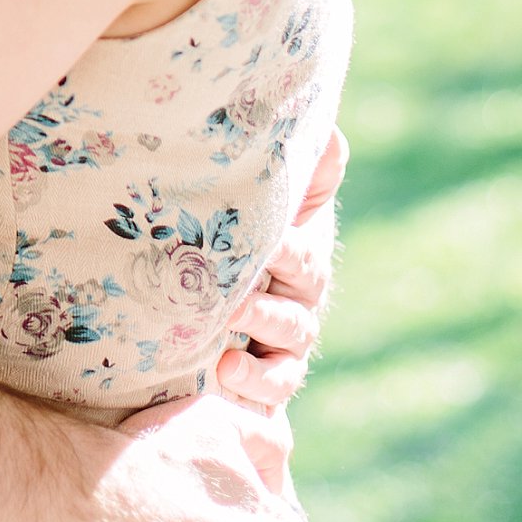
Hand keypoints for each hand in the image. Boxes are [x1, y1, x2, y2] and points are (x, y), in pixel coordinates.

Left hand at [216, 128, 342, 411]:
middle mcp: (298, 304)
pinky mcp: (266, 383)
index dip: (291, 250)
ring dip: (262, 344)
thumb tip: (328, 132)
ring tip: (229, 344)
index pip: (304, 255)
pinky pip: (275, 389)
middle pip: (298, 305)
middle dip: (270, 304)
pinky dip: (254, 383)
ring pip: (289, 346)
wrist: (193, 313)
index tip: (269, 245)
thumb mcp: (262, 209)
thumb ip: (298, 173)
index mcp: (300, 259)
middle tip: (236, 301)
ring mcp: (284, 346)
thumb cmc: (227, 246)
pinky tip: (226, 374)